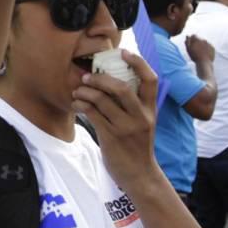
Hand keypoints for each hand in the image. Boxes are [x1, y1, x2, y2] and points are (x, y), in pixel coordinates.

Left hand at [71, 50, 164, 193]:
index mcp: (151, 110)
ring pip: (102, 100)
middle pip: (121, 87)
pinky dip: (81, 105)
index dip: (138, 63)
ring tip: (77, 91)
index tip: (123, 52)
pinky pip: (92, 114)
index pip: (150, 80)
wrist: (139, 175)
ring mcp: (126, 127)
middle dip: (100, 78)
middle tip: (86, 77)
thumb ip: (133, 105)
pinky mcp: (111, 137)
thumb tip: (112, 83)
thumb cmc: (137, 146)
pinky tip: (76, 104)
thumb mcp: (143, 123)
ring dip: (85, 92)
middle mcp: (141, 116)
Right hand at [185, 35, 214, 64]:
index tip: (191, 44)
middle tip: (196, 50)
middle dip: (197, 43)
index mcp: (197, 39)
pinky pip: (209, 47)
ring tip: (200, 53)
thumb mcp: (188, 50)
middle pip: (199, 39)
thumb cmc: (195, 56)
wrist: (204, 62)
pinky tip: (205, 54)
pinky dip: (207, 49)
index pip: (194, 35)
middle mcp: (203, 40)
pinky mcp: (212, 48)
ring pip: (204, 43)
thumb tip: (187, 36)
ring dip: (202, 46)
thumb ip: (187, 42)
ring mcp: (209, 44)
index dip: (192, 39)